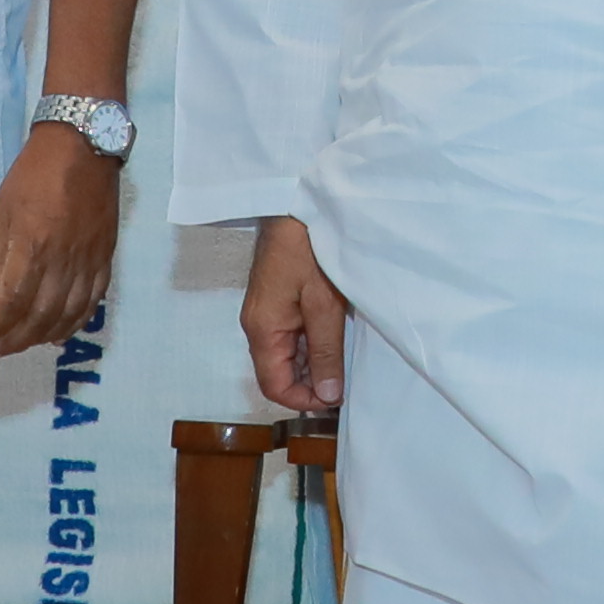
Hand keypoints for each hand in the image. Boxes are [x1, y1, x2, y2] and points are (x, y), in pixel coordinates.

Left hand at [0, 125, 123, 357]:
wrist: (82, 146)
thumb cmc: (33, 175)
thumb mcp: (1, 210)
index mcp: (32, 245)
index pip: (12, 302)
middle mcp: (62, 259)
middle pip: (40, 315)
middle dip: (15, 339)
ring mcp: (88, 260)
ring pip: (67, 314)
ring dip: (43, 336)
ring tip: (24, 344)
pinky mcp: (105, 256)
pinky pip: (93, 300)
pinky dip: (76, 322)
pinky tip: (60, 333)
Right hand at [242, 216, 350, 416]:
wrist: (298, 203)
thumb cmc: (310, 249)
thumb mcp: (324, 304)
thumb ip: (326, 351)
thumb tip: (328, 396)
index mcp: (262, 330)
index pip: (274, 386)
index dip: (304, 400)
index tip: (336, 399)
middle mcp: (257, 326)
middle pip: (279, 373)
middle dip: (311, 383)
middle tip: (346, 380)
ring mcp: (266, 313)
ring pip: (286, 355)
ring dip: (313, 363)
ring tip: (344, 358)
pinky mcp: (276, 301)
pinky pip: (291, 335)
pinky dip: (311, 343)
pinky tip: (334, 336)